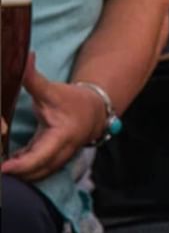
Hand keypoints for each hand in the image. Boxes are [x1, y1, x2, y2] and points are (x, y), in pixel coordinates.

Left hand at [1, 54, 103, 180]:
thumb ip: (33, 79)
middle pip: (36, 171)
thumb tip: (24, 57)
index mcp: (62, 136)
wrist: (95, 111)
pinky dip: (22, 171)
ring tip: (1, 165)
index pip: (40, 157)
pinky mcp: (52, 161)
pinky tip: (7, 164)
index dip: (21, 165)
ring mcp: (58, 160)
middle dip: (15, 174)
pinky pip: (36, 171)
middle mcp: (62, 152)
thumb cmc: (72, 101)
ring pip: (36, 175)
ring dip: (18, 174)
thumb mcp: (52, 90)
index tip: (3, 168)